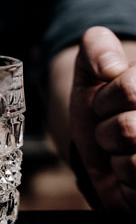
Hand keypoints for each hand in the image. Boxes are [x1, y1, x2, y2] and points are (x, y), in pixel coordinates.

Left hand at [70, 26, 135, 209]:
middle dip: (107, 128)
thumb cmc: (101, 103)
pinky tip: (129, 168)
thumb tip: (110, 66)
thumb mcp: (92, 68)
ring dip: (114, 154)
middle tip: (113, 126)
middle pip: (129, 129)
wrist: (99, 142)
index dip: (106, 98)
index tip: (107, 101)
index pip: (131, 91)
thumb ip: (96, 45)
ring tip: (122, 147)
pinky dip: (122, 178)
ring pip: (134, 160)